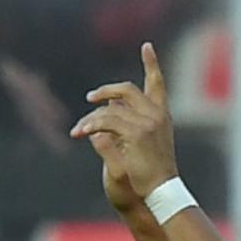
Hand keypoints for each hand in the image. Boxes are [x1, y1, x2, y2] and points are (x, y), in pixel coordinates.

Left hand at [72, 43, 180, 218]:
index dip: (152, 64)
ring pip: (111, 109)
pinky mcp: (136, 134)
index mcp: (162, 118)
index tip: (146, 46)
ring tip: (78, 130)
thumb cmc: (149, 176)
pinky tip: (81, 133)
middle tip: (89, 99)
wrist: (160, 194)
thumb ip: (126, 122)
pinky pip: (106, 121)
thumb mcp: (138, 145)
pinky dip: (91, 125)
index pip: (158, 85)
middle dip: (106, 91)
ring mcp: (148, 123)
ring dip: (91, 119)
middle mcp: (158, 116)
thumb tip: (109, 103)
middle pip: (128, 90)